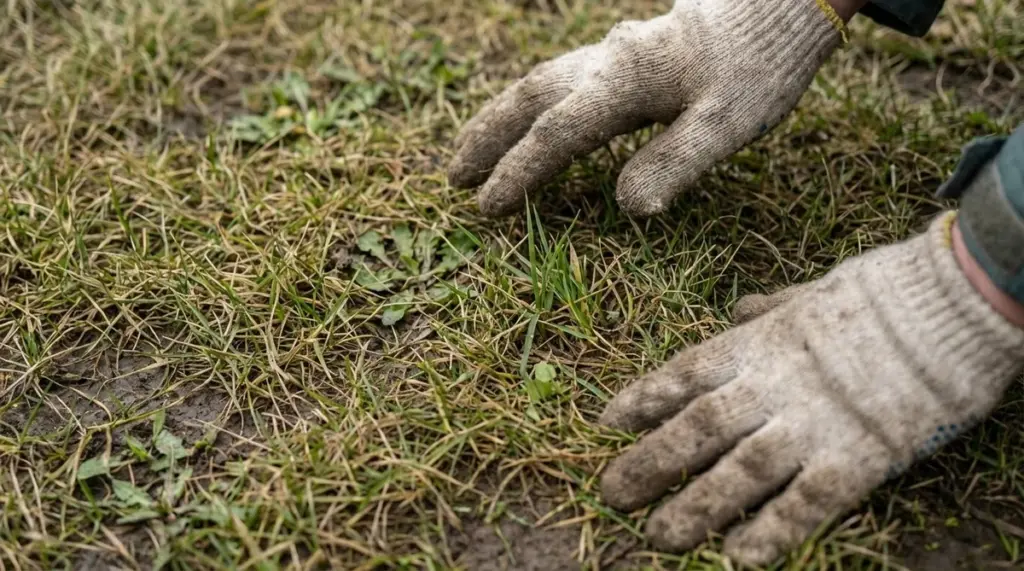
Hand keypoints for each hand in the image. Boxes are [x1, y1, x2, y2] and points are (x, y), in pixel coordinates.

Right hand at [449, 0, 843, 216]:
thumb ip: (675, 162)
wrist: (781, 5)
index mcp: (625, 81)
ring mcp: (614, 53)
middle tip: (452, 179)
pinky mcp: (628, 53)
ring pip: (540, 82)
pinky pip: (562, 77)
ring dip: (500, 117)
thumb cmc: (760, 67)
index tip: (485, 208)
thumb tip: (628, 208)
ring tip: (473, 151)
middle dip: (486, 139)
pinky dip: (532, 104)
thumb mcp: (729, 123)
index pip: (556, 134)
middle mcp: (608, 61)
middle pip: (528, 99)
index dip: (518, 173)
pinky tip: (535, 120)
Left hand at [598, 213, 1023, 565]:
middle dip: (650, 463)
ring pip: (738, 473)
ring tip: (658, 537)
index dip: (642, 400)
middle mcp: (772, 387)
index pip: (683, 375)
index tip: (607, 423)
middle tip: (611, 494)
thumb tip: (737, 312)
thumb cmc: (875, 296)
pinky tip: (738, 558)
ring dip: (694, 508)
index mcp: (758, 345)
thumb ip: (767, 310)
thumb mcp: (808, 293)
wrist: (947, 307)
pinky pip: (804, 503)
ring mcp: (812, 425)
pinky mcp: (856, 459)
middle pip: (696, 430)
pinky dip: (770, 531)